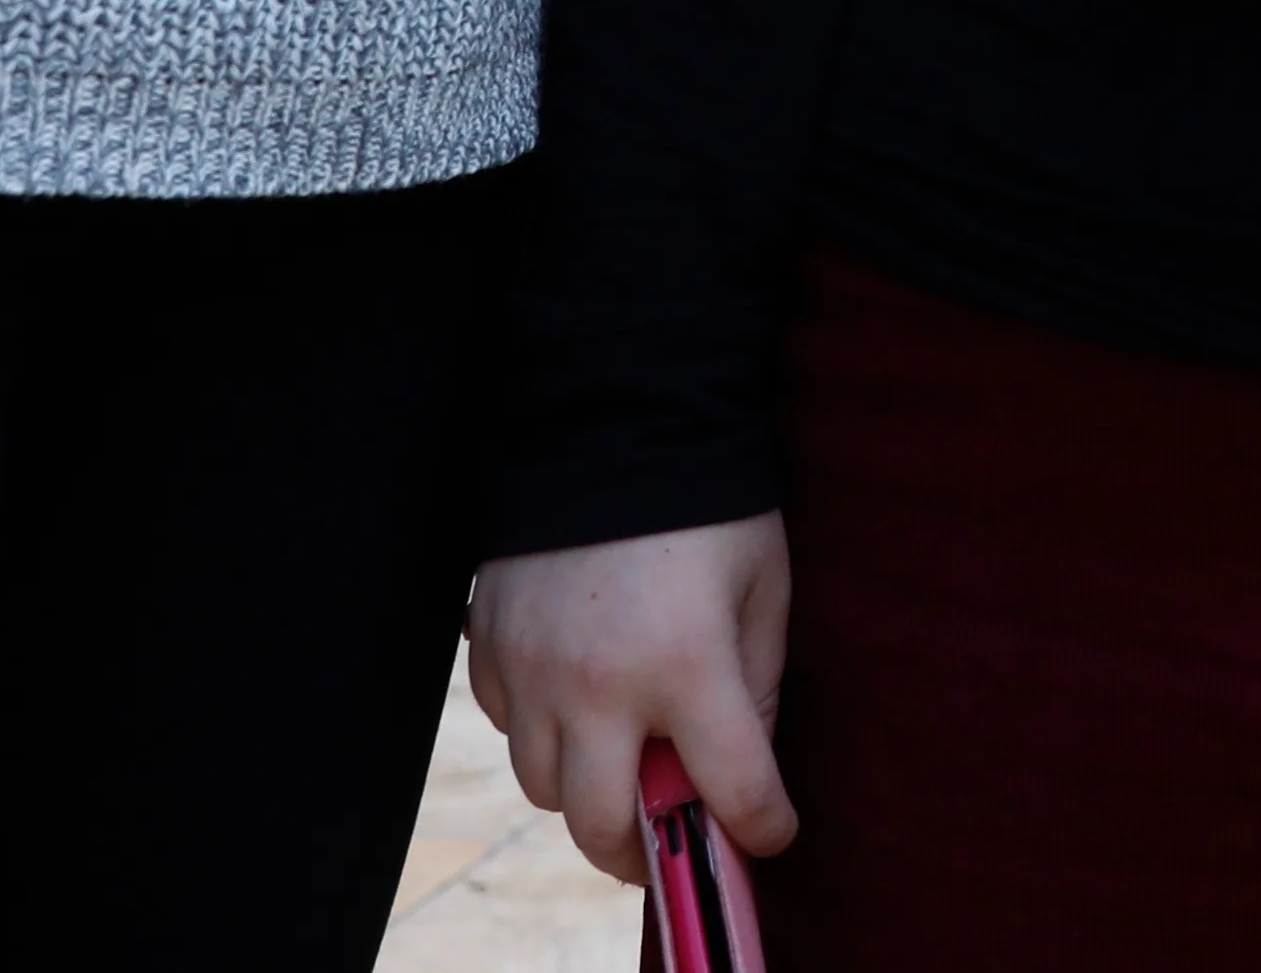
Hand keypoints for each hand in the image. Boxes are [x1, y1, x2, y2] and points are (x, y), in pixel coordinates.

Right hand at [468, 518, 796, 884]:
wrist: (614, 408)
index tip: (770, 834)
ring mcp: (534, 667)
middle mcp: (600, 683)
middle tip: (668, 838)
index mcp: (687, 663)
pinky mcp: (490, 644)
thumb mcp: (762, 583)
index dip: (762, 828)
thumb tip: (742, 765)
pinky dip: (540, 732)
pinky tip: (575, 694)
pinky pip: (509, 728)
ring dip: (586, 790)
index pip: (731, 790)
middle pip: (606, 827)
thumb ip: (758, 686)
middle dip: (643, 852)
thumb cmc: (709, 497)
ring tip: (621, 756)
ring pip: (545, 790)